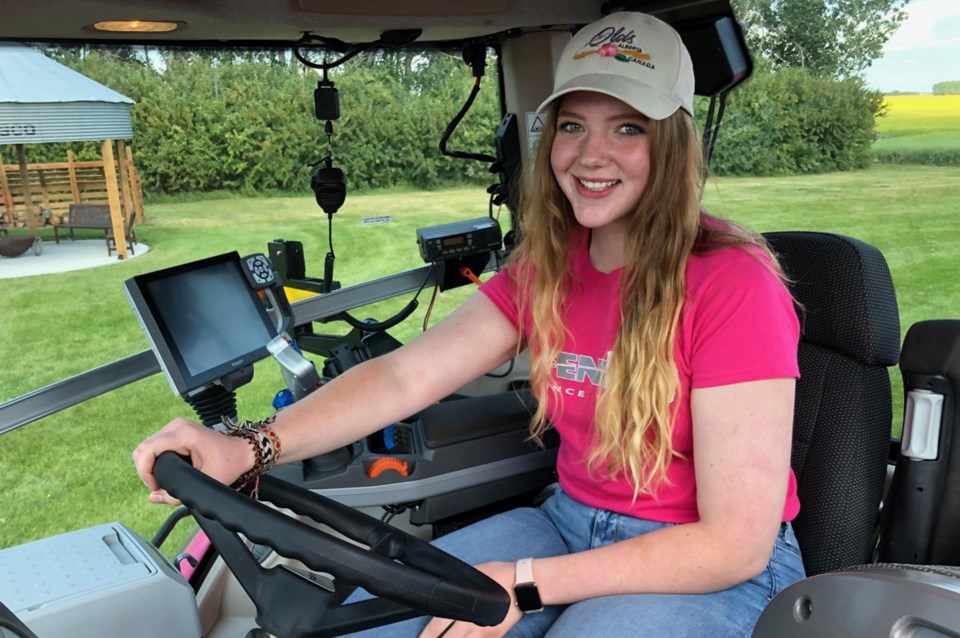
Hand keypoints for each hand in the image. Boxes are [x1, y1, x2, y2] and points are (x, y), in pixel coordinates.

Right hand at [132, 416, 254, 504]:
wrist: (242, 450)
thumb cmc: (229, 464)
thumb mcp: (205, 483)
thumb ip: (177, 494)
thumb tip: (153, 497)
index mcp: (184, 434)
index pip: (147, 449)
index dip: (145, 472)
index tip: (156, 486)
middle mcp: (177, 425)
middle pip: (143, 448)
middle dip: (147, 471)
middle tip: (161, 487)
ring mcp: (175, 425)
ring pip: (147, 446)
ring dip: (150, 466)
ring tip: (165, 481)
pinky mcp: (176, 429)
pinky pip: (155, 445)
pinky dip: (156, 460)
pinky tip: (168, 471)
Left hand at [418, 561, 521, 637]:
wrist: (523, 584)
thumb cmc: (499, 575)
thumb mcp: (473, 574)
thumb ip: (458, 585)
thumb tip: (444, 587)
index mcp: (464, 606)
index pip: (438, 624)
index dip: (427, 635)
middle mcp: (472, 623)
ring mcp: (485, 633)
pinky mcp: (495, 637)